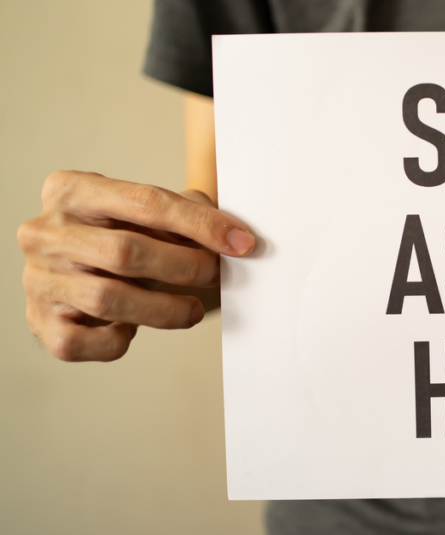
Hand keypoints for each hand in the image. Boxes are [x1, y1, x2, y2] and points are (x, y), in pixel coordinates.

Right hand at [17, 171, 255, 361]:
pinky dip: (118, 340)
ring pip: (108, 299)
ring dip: (165, 310)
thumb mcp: (147, 212)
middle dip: (185, 267)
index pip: (146, 202)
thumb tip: (234, 237)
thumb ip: (187, 213)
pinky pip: (84, 340)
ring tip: (191, 310)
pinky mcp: (38, 321)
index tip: (242, 243)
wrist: (71, 269)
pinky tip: (134, 328)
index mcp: (73, 190)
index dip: (201, 225)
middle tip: (216, 275)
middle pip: (126, 251)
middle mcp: (45, 231)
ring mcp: (38, 277)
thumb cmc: (117, 234)